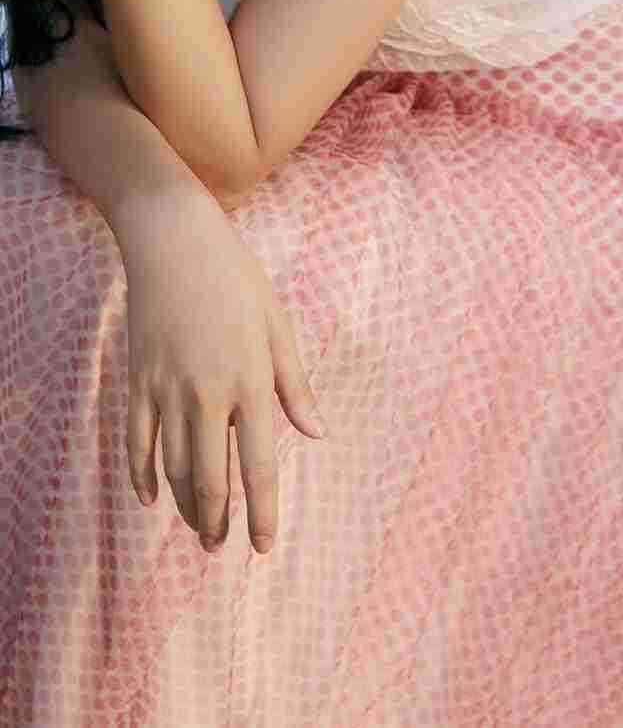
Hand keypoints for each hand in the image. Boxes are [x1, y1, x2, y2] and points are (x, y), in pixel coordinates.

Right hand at [117, 184, 325, 554]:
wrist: (176, 243)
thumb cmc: (237, 279)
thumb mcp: (278, 325)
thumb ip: (295, 385)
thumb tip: (317, 433)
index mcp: (251, 381)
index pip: (260, 464)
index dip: (262, 511)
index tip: (264, 546)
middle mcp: (209, 394)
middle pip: (212, 478)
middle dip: (218, 521)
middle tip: (222, 547)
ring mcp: (168, 390)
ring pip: (175, 468)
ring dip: (186, 505)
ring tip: (198, 529)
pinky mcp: (138, 381)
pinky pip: (139, 443)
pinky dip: (144, 476)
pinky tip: (153, 498)